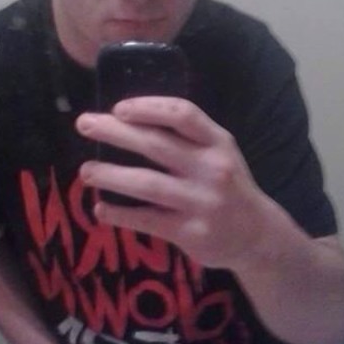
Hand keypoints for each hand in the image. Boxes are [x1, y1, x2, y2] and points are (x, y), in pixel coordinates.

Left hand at [76, 96, 266, 268]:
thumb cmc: (228, 186)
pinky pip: (147, 219)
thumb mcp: (219, 153)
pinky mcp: (191, 232)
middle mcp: (212, 168)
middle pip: (156, 145)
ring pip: (147, 183)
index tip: (118, 108)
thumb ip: (187, 139)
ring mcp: (202, 202)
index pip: (183, 114)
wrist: (258, 235)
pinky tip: (100, 209)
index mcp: (218, 142)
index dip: (148, 107)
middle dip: (115, 132)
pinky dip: (120, 214)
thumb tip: (127, 121)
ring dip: (111, 175)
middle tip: (85, 124)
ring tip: (86, 172)